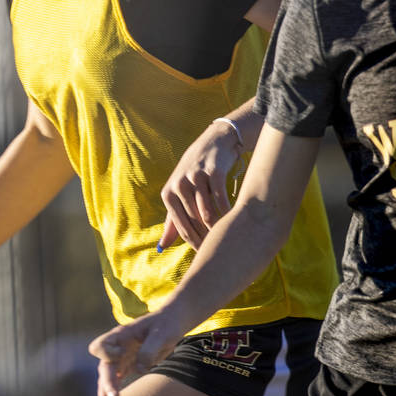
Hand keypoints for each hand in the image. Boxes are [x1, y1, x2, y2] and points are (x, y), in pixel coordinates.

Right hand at [87, 311, 181, 395]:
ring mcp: (120, 359)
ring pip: (106, 381)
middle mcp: (116, 348)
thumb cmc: (166, 324)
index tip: (122, 354)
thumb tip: (140, 369)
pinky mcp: (126, 368)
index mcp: (121, 335)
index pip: (100, 346)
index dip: (108, 353)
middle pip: (104, 368)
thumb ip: (149, 349)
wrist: (171, 323)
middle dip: (107, 385)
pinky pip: (114, 385)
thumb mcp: (162, 333)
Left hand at [158, 120, 243, 250]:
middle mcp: (179, 185)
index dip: (193, 243)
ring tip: (226, 237)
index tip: (205, 254)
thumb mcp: (179, 193)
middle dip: (206, 238)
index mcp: (168, 193)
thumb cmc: (195, 172)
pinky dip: (226, 211)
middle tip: (219, 249)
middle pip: (193, 221)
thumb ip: (172, 221)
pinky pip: (220, 198)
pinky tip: (233, 219)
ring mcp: (196, 177)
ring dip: (217, 228)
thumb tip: (162, 246)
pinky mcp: (213, 171)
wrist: (215, 141)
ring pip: (207, 212)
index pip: (180, 226)